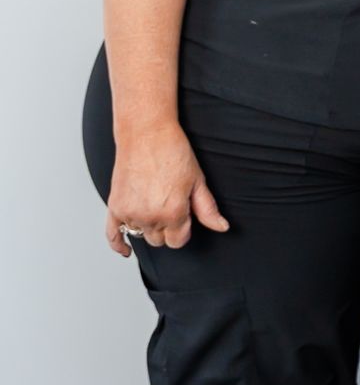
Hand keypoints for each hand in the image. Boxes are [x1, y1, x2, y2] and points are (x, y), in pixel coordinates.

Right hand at [104, 121, 227, 255]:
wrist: (147, 134)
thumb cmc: (173, 153)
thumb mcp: (198, 181)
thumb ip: (208, 209)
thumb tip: (221, 227)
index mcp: (173, 213)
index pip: (178, 241)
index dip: (184, 229)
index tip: (184, 215)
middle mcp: (150, 217)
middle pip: (159, 240)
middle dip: (167, 228)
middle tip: (169, 204)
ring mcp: (129, 213)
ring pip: (141, 236)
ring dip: (148, 227)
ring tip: (154, 204)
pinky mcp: (114, 206)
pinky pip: (112, 235)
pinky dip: (118, 244)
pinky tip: (126, 250)